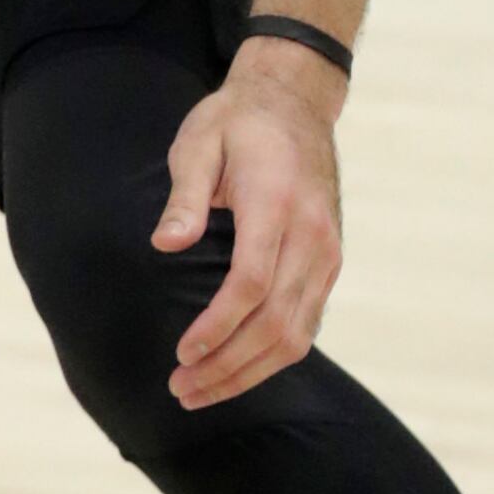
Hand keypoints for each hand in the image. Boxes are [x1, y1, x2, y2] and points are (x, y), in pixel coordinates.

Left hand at [156, 39, 346, 408]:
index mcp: (276, 205)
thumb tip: (164, 245)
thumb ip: (185, 195)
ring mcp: (327, 253)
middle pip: (275, 322)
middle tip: (179, 390)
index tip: (182, 353)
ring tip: (200, 390)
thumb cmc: (236, 123)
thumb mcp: (198, 143)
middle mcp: (311, 235)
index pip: (252, 283)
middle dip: (228, 365)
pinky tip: (236, 370)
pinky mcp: (329, 263)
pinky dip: (273, 354)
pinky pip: (307, 322)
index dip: (218, 326)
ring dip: (249, 371)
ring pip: (297, 333)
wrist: (296, 103)